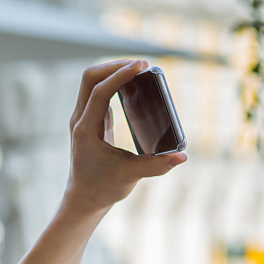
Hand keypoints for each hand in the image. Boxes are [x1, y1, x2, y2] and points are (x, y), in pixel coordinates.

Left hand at [61, 60, 186, 217]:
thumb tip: (182, 156)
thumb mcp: (130, 176)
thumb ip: (156, 166)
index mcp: (86, 131)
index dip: (119, 76)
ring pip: (92, 81)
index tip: (142, 65)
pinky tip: (135, 82)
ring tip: (141, 69)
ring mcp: (84, 118)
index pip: (98, 92)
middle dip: (115, 66)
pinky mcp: (92, 119)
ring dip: (114, 70)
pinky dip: (115, 81)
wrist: (84, 199)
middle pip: (90, 78)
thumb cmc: (103, 188)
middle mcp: (80, 120)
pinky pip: (99, 90)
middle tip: (143, 65)